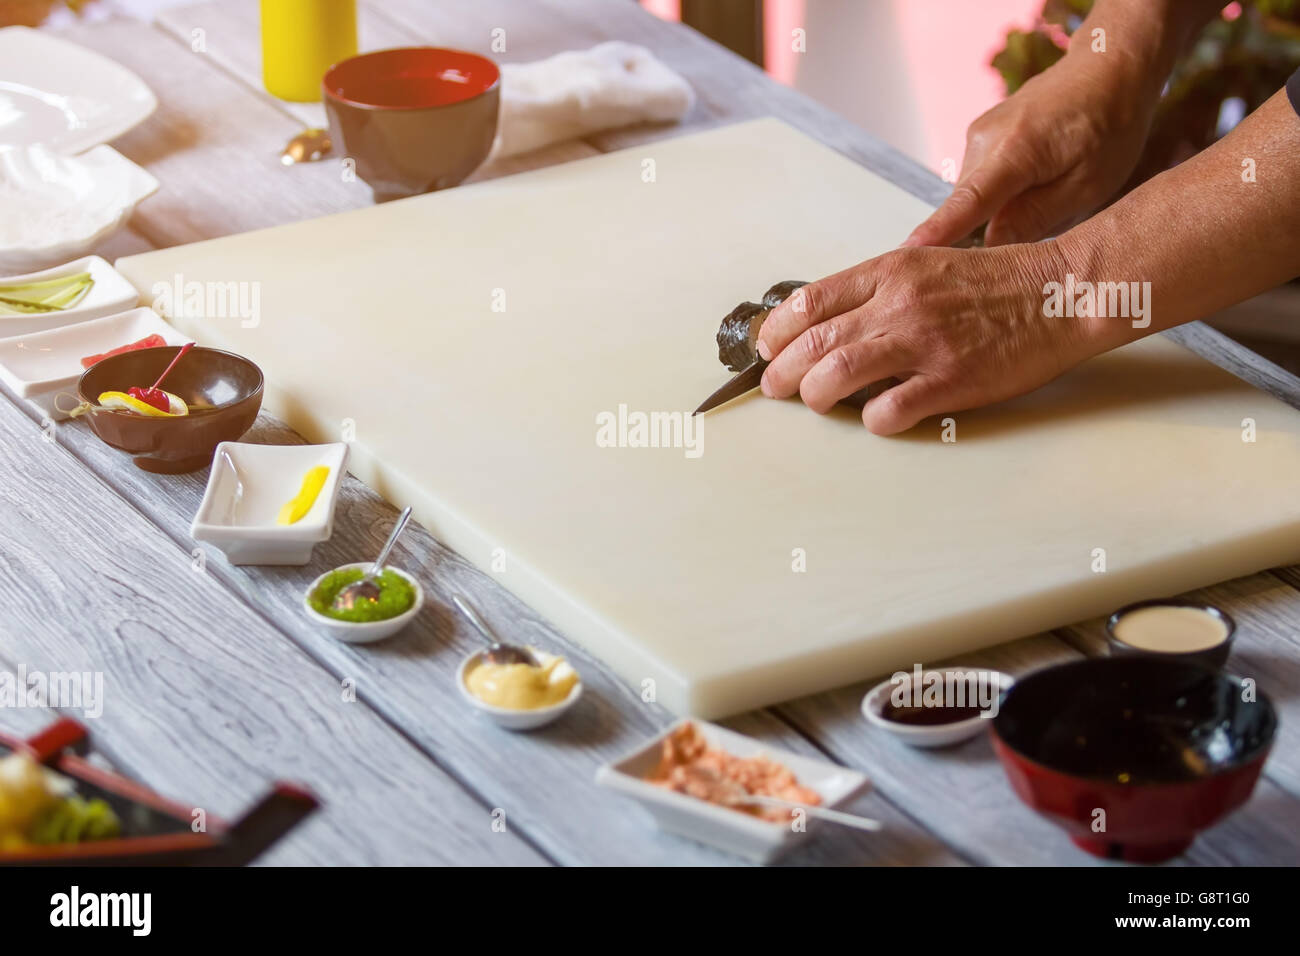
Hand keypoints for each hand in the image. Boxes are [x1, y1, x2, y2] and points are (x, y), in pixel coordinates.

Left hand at [755, 241, 1100, 435]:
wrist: (1061, 292)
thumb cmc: (998, 282)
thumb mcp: (929, 264)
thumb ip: (880, 289)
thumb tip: (832, 321)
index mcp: (890, 271)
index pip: (809, 300)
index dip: (776, 330)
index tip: (766, 348)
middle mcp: (898, 304)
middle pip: (812, 342)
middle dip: (780, 371)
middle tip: (775, 387)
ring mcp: (923, 342)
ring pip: (835, 374)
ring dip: (813, 396)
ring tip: (813, 404)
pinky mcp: (950, 380)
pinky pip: (887, 410)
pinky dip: (870, 420)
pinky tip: (874, 418)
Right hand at [905, 50, 1159, 247]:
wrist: (1107, 70)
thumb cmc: (1110, 125)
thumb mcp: (1088, 186)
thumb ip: (1035, 219)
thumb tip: (991, 248)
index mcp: (1016, 149)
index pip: (968, 202)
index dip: (939, 233)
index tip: (910, 254)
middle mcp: (985, 139)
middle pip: (967, 207)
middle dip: (984, 234)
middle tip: (1022, 249)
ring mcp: (978, 135)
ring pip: (971, 196)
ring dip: (995, 213)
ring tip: (1042, 203)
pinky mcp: (980, 137)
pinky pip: (977, 181)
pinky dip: (996, 195)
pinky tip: (1032, 188)